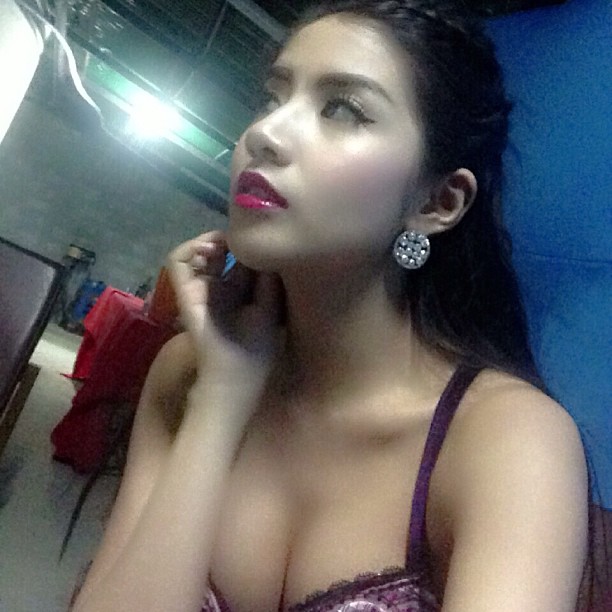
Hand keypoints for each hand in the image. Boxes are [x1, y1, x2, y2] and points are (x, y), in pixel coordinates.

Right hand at [167, 231, 284, 393]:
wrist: (233, 374)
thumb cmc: (256, 347)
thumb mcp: (271, 307)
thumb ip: (267, 277)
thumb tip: (264, 247)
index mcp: (241, 291)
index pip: (242, 258)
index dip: (248, 245)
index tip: (259, 237)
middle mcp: (220, 286)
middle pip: (221, 250)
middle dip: (232, 239)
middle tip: (243, 238)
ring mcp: (200, 288)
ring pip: (198, 251)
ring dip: (210, 239)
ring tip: (223, 243)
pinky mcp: (184, 292)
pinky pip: (177, 263)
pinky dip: (189, 249)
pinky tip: (208, 249)